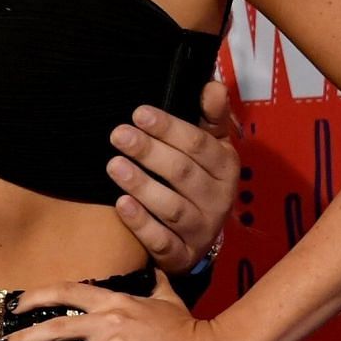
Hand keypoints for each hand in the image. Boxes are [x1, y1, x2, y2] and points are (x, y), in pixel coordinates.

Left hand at [4, 277, 248, 340]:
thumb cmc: (190, 328)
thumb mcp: (169, 299)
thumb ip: (156, 285)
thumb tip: (155, 270)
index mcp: (115, 300)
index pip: (67, 291)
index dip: (37, 296)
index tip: (15, 305)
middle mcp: (109, 320)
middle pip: (55, 326)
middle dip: (23, 338)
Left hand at [107, 80, 238, 273]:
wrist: (199, 236)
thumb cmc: (199, 177)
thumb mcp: (211, 145)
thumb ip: (210, 116)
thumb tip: (212, 84)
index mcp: (225, 167)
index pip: (198, 144)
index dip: (169, 128)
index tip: (139, 113)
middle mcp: (218, 200)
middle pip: (183, 173)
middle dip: (150, 152)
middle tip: (118, 134)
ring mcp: (201, 230)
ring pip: (173, 208)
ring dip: (143, 186)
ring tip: (114, 166)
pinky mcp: (182, 255)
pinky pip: (163, 242)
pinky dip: (142, 224)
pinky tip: (120, 205)